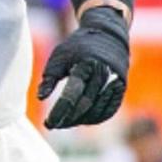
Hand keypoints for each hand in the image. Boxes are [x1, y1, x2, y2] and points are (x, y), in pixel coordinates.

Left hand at [38, 6, 129, 128]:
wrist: (107, 35)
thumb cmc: (77, 47)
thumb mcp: (59, 56)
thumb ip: (49, 77)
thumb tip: (40, 97)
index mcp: (86, 65)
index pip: (72, 95)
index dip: (59, 111)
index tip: (47, 123)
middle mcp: (103, 75)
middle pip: (84, 105)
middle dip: (67, 119)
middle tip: (52, 126)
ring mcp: (115, 83)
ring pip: (97, 111)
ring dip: (79, 121)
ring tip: (64, 123)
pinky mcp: (121, 88)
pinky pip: (108, 110)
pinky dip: (95, 119)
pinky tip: (81, 121)